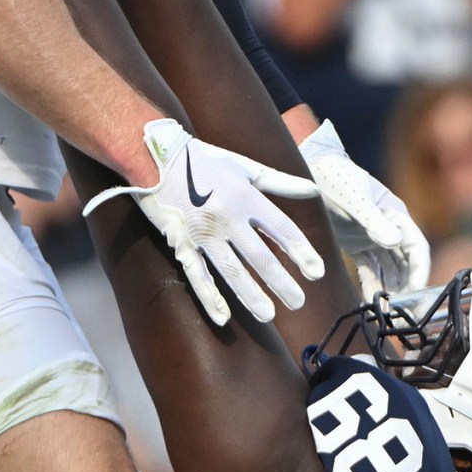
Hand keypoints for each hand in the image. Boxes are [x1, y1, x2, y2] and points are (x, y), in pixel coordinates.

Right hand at [83, 119, 324, 326]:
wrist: (154, 154)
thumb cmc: (203, 160)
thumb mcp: (244, 167)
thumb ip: (279, 182)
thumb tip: (313, 190)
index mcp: (246, 196)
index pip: (282, 229)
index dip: (301, 252)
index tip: (317, 272)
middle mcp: (227, 217)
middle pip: (260, 256)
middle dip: (281, 282)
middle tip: (299, 303)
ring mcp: (203, 233)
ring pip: (231, 271)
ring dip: (251, 296)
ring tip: (268, 315)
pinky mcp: (181, 243)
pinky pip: (197, 275)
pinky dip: (209, 298)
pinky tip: (223, 318)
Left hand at [299, 120, 433, 296]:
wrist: (312, 168)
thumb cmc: (336, 177)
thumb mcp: (354, 198)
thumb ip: (373, 220)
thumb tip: (394, 241)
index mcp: (396, 216)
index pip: (417, 249)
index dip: (419, 272)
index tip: (415, 294)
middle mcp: (389, 229)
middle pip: (406, 264)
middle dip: (407, 287)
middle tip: (402, 313)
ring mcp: (373, 237)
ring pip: (390, 269)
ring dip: (391, 289)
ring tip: (386, 313)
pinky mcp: (357, 244)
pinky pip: (370, 269)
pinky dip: (372, 285)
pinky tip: (369, 303)